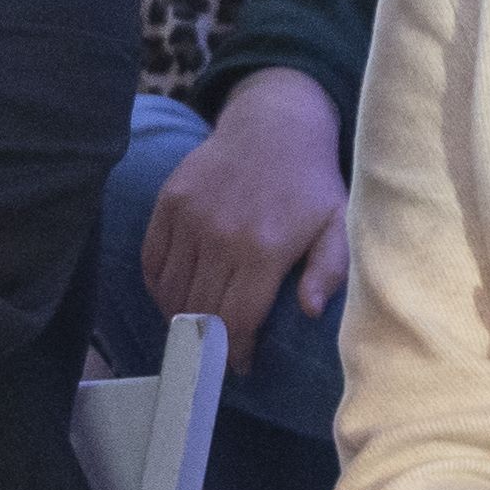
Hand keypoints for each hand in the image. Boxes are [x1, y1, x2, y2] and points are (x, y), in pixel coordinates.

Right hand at [141, 71, 351, 346]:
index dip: (236, 351)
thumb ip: (329, 270)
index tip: (240, 365)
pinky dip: (158, 289)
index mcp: (265, 248)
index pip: (237, 319)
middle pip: (201, 311)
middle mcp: (222, 235)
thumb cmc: (311, 184)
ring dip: (180, 320)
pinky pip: (152, 262)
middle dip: (208, 343)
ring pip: (172, 291)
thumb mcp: (338, 225)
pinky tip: (175, 300)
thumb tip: (311, 311)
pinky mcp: (169, 203)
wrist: (275, 124)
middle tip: (217, 355)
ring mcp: (191, 218)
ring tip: (197, 332)